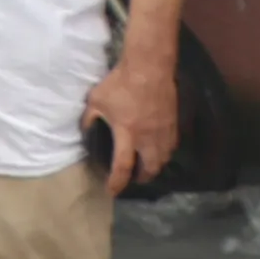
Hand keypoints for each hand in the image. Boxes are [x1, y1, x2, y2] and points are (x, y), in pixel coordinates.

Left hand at [85, 52, 176, 191]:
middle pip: (150, 169)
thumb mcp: (96, 100)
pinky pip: (171, 146)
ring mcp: (164, 132)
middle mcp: (148, 138)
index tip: (112, 190)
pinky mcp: (174, 124)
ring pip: (163, 159)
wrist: (149, 68)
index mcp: (127, 134)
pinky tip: (159, 150)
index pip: (122, 166)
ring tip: (147, 167)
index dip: (117, 182)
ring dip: (155, 167)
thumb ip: (90, 118)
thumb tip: (86, 129)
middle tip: (134, 179)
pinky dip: (165, 153)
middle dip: (141, 178)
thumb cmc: (120, 84)